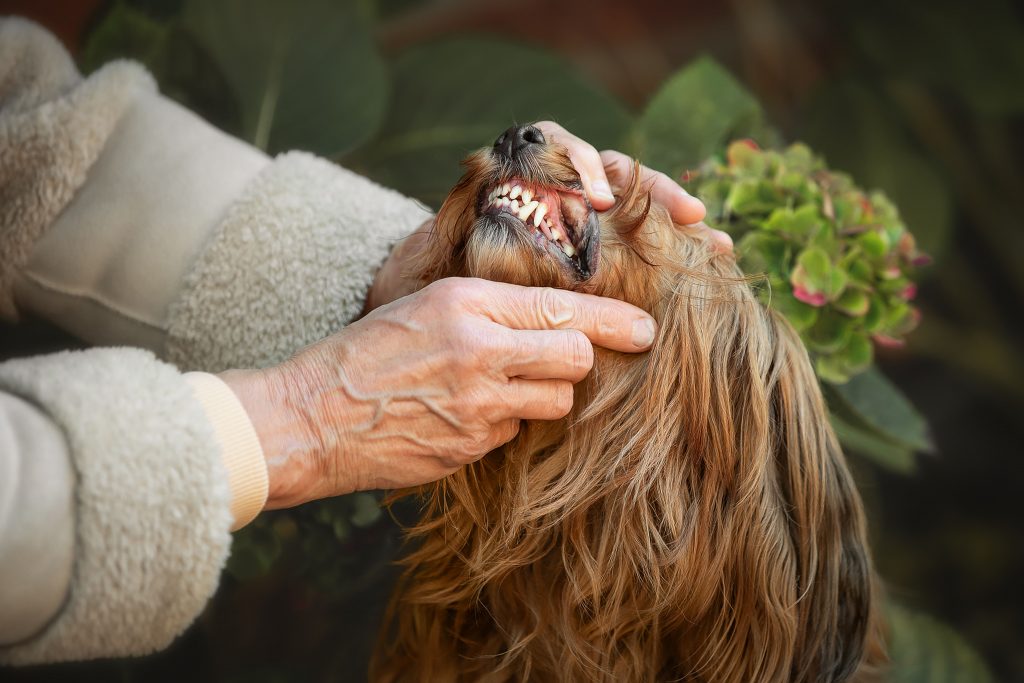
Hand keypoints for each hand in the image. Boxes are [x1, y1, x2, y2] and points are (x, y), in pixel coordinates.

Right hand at [221, 277, 656, 508]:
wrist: (311, 417)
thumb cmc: (365, 353)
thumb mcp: (425, 303)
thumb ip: (489, 305)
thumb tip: (553, 313)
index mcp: (467, 303)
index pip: (562, 309)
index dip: (614, 320)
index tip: (645, 329)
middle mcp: (480, 352)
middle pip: (576, 359)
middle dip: (581, 360)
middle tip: (569, 360)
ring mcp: (477, 407)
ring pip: (555, 402)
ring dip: (542, 394)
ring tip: (500, 385)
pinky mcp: (471, 449)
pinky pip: (514, 432)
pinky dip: (504, 422)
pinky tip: (465, 413)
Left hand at [366, 124, 731, 310]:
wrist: (439, 296)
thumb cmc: (439, 265)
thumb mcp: (443, 240)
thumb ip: (462, 213)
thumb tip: (479, 180)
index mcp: (520, 171)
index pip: (558, 146)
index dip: (584, 167)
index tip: (600, 201)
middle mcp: (559, 186)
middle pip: (614, 172)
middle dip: (653, 192)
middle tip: (686, 215)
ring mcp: (583, 215)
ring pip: (636, 203)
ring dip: (674, 217)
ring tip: (710, 242)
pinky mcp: (598, 248)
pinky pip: (639, 239)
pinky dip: (671, 245)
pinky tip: (706, 256)